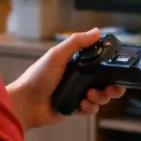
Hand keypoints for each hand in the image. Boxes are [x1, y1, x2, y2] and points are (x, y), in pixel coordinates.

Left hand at [7, 28, 125, 130]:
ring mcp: (77, 93)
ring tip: (89, 95)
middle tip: (111, 88)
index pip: (100, 63)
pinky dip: (90, 107)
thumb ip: (76, 42)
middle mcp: (79, 77)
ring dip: (100, 97)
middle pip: (106, 82)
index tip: (116, 69)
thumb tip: (96, 31)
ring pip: (101, 96)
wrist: (25, 104)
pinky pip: (91, 109)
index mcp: (76, 63)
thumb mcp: (56, 55)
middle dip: (112, 87)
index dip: (110, 67)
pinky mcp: (75, 108)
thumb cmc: (36, 77)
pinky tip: (81, 104)